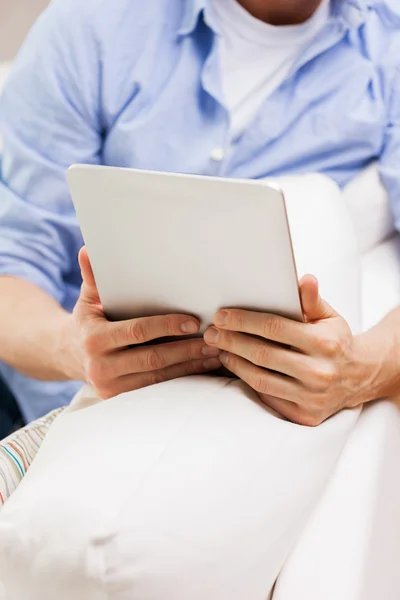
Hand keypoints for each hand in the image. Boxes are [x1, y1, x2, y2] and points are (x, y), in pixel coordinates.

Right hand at [61, 247, 220, 398]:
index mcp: (94, 339)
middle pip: (152, 359)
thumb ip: (93, 277)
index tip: (193, 322)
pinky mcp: (121, 399)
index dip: (166, 327)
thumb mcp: (89, 298)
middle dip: (185, 350)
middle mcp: (101, 367)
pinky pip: (157, 390)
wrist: (71, 355)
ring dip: (189, 366)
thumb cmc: (89, 320)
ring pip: (159, 378)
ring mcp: (110, 387)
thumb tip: (88, 249)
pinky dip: (182, 378)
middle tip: (213, 340)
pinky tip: (201, 368)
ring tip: (214, 354)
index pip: (136, 332)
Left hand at [204, 275, 367, 425]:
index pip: (274, 328)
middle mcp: (319, 372)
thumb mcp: (329, 317)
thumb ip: (312, 300)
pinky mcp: (305, 415)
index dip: (243, 321)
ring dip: (234, 363)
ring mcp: (312, 397)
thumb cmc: (336, 341)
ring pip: (261, 379)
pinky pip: (268, 397)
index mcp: (324, 343)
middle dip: (231, 341)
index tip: (221, 316)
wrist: (360, 377)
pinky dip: (248, 381)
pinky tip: (236, 367)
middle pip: (262, 355)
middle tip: (211, 333)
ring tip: (219, 349)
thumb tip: (305, 279)